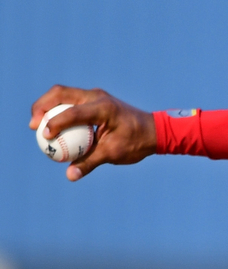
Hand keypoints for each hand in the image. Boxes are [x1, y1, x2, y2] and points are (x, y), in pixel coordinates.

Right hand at [30, 85, 156, 180]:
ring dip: (47, 107)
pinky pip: (70, 102)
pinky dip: (58, 111)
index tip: (44, 135)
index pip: (73, 112)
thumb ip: (90, 162)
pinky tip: (51, 128)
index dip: (55, 122)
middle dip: (42, 106)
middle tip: (33, 126)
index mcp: (103, 107)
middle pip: (60, 93)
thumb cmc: (136, 142)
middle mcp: (97, 97)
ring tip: (37, 125)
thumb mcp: (113, 154)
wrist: (153, 131)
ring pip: (63, 95)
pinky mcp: (93, 101)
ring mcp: (94, 96)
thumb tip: (70, 175)